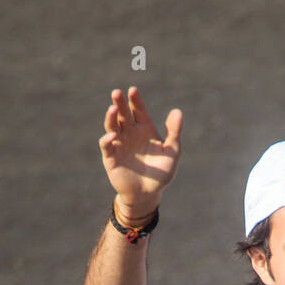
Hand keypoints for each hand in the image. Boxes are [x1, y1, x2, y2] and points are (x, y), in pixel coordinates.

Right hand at [99, 87, 182, 210]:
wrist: (148, 194)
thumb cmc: (161, 173)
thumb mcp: (172, 152)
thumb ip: (174, 132)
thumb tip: (177, 111)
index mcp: (144, 129)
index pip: (138, 110)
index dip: (135, 100)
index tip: (133, 90)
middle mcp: (130, 133)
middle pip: (123, 114)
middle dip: (119, 103)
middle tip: (117, 93)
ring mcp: (119, 144)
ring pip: (112, 126)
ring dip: (111, 117)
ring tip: (112, 108)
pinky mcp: (111, 157)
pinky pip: (107, 145)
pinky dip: (107, 139)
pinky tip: (112, 135)